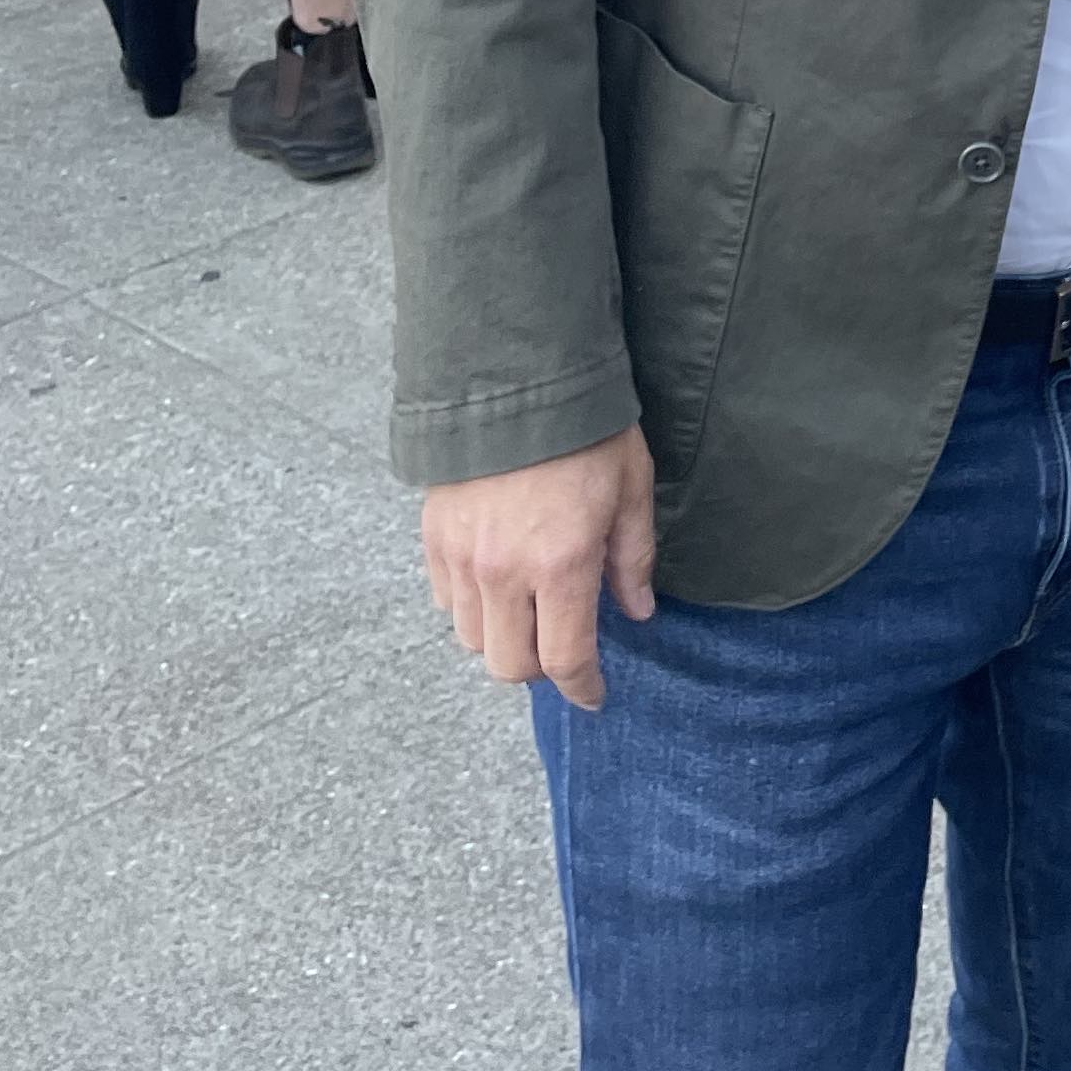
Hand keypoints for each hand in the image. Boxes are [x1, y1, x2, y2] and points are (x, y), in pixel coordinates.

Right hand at [421, 427, 657, 710]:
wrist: (516, 376)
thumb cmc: (587, 429)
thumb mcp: (630, 488)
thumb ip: (632, 558)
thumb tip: (636, 611)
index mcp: (561, 565)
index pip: (564, 659)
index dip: (583, 687)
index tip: (595, 695)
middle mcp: (503, 573)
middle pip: (509, 665)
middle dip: (540, 668)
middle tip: (565, 646)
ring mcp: (462, 558)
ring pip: (471, 639)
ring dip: (502, 638)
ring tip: (530, 610)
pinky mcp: (434, 538)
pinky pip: (446, 601)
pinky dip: (470, 607)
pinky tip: (497, 582)